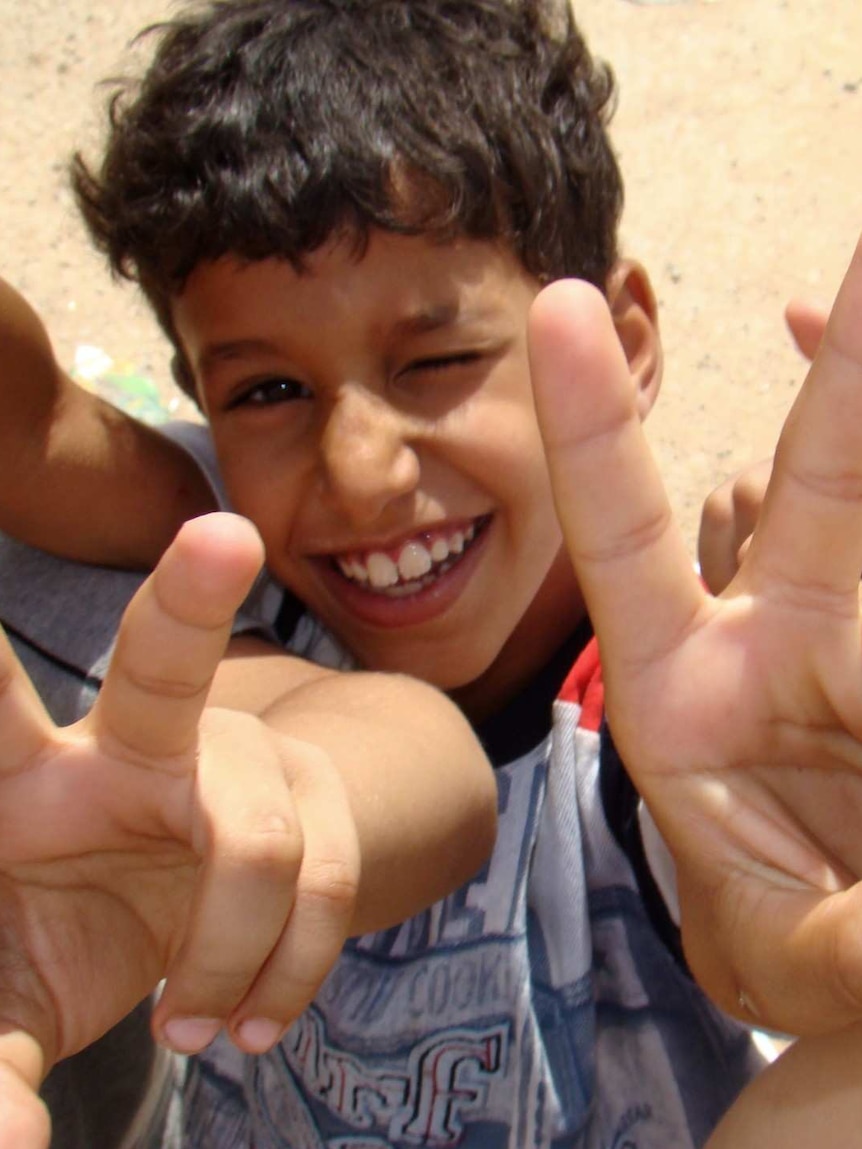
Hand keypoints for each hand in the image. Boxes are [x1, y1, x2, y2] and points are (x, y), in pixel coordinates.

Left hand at [0, 512, 359, 1146]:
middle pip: (164, 657)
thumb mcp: (10, 1001)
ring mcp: (238, 761)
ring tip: (194, 1027)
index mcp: (26, 774)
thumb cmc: (69, 933)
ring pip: (261, 845)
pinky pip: (327, 885)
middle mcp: (136, 743)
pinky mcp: (316, 799)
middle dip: (190, 596)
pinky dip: (289, 973)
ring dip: (229, 958)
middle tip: (219, 536)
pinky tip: (249, 1019)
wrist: (200, 919)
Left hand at [528, 234, 861, 1037]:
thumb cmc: (794, 961)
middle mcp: (779, 646)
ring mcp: (859, 641)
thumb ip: (837, 943)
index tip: (558, 310)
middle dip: (847, 375)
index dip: (592, 427)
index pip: (623, 541)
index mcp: (685, 699)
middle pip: (818, 488)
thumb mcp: (791, 956)